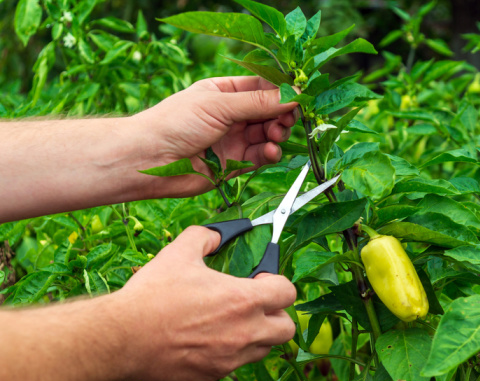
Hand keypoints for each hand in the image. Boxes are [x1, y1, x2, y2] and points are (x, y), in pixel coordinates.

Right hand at [116, 226, 295, 380]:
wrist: (122, 337)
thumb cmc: (152, 294)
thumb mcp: (179, 253)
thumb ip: (205, 237)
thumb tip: (217, 234)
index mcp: (243, 300)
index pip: (288, 293)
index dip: (277, 283)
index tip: (259, 280)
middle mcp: (245, 333)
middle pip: (287, 329)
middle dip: (277, 314)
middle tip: (254, 305)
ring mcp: (231, 358)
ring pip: (263, 349)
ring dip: (256, 335)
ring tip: (230, 322)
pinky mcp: (214, 374)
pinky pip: (236, 364)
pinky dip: (231, 352)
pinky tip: (208, 339)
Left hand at [133, 76, 298, 198]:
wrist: (150, 161)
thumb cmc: (175, 123)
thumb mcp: (219, 105)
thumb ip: (258, 102)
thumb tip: (294, 94)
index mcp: (223, 92)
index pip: (261, 86)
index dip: (281, 91)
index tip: (299, 96)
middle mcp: (230, 115)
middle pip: (269, 111)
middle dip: (282, 114)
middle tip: (289, 119)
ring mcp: (233, 139)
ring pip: (267, 135)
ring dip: (277, 134)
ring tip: (275, 135)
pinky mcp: (234, 164)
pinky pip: (260, 157)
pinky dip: (269, 154)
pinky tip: (270, 151)